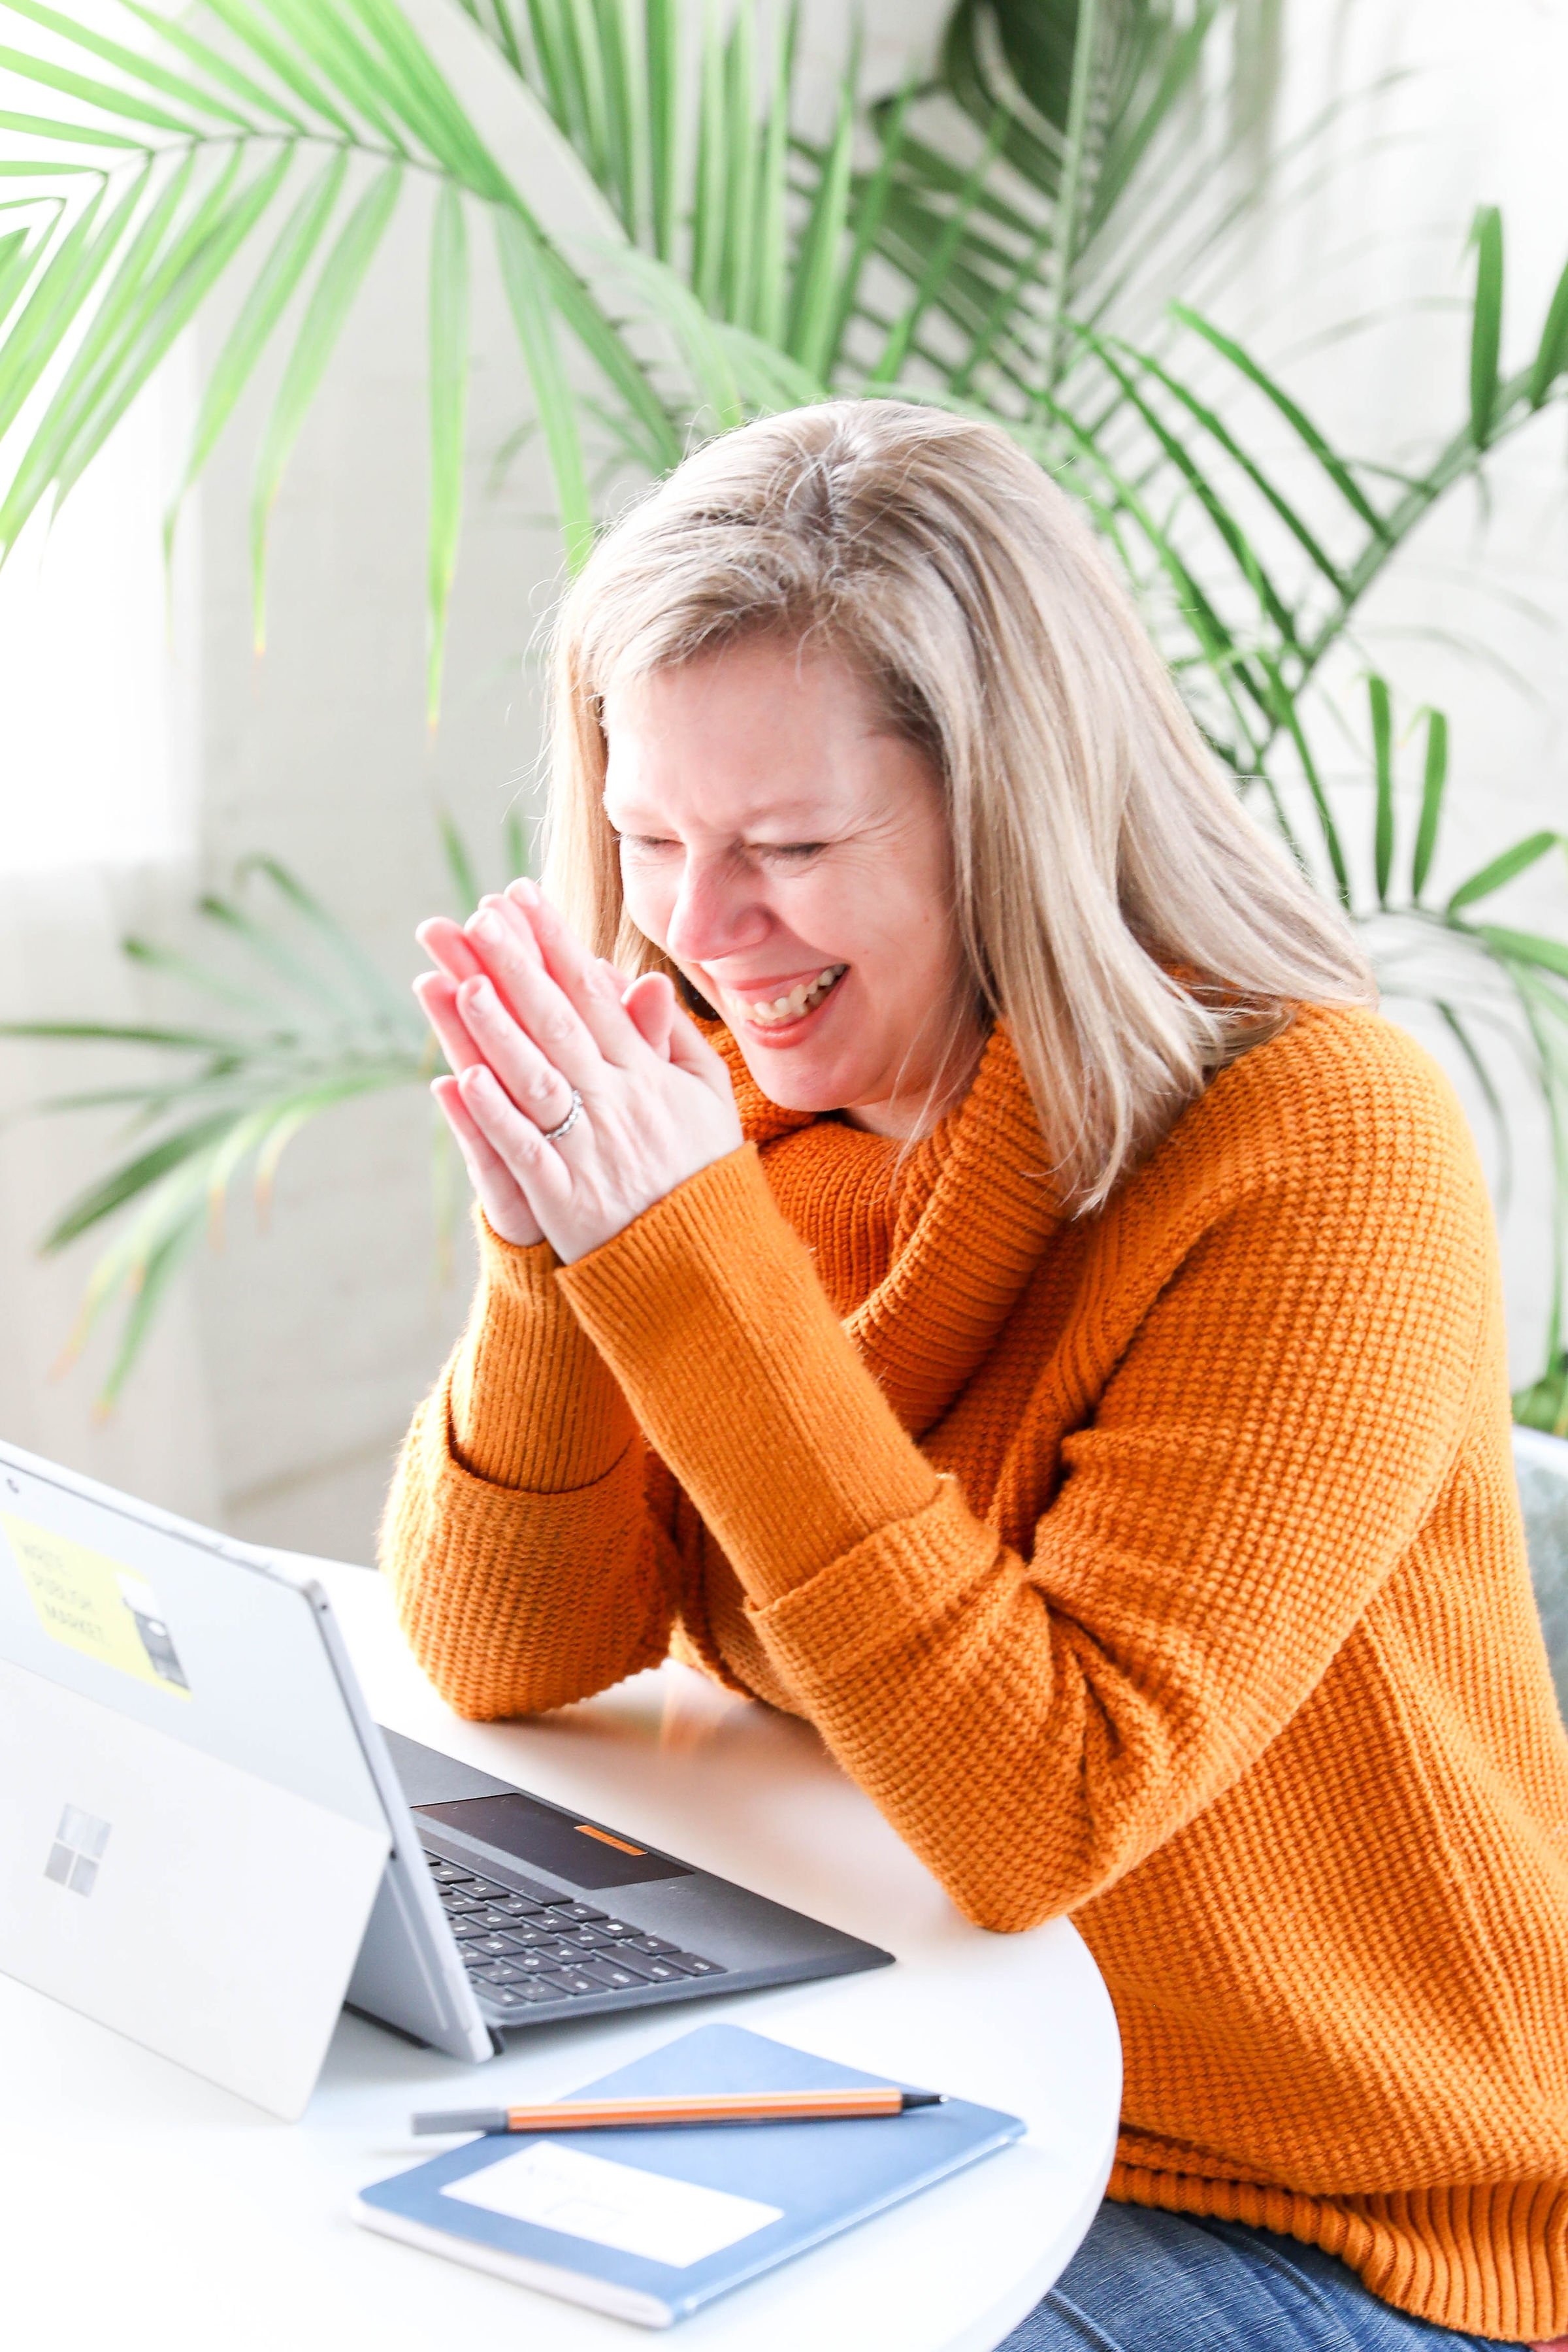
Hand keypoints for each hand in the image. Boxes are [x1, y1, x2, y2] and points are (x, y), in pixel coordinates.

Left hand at [413, 880, 741, 1261]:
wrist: (707, 1265)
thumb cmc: (701, 1173)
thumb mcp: (707, 1098)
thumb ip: (672, 1038)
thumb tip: (640, 979)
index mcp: (648, 1076)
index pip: (593, 996)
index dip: (554, 944)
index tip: (519, 897)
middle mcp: (618, 1104)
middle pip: (560, 1024)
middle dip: (518, 967)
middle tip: (479, 916)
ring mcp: (590, 1151)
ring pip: (538, 1081)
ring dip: (499, 1031)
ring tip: (462, 982)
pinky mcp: (566, 1199)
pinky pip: (527, 1151)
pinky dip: (495, 1117)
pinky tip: (461, 1081)